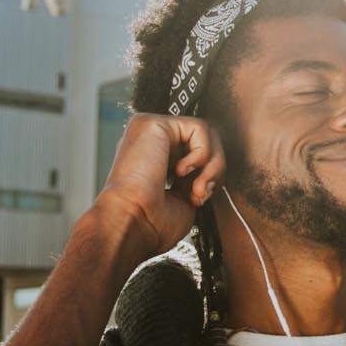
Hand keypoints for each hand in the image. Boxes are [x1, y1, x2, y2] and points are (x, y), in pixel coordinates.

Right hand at [89, 114, 227, 258]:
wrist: (131, 223)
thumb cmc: (151, 222)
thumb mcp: (185, 198)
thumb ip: (199, 178)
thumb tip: (213, 169)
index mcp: (156, 159)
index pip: (197, 153)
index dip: (209, 175)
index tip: (200, 198)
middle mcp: (152, 143)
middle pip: (206, 141)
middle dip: (214, 170)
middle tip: (201, 194)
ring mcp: (151, 131)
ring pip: (206, 133)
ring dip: (211, 165)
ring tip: (196, 188)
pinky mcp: (152, 123)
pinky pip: (198, 127)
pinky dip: (201, 153)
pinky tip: (182, 171)